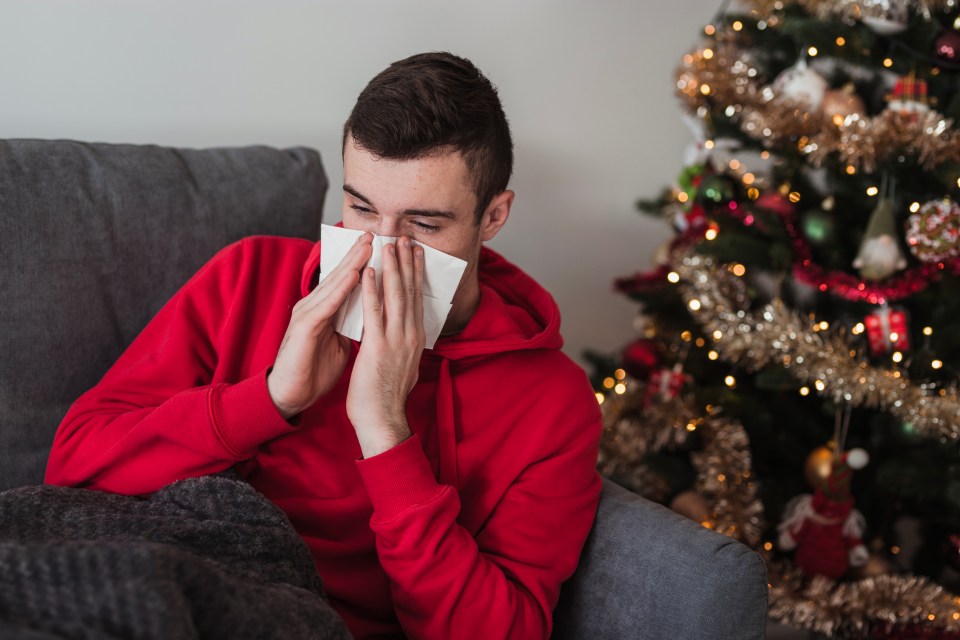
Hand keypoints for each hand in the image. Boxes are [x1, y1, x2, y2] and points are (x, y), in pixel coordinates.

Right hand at [267, 232, 372, 418]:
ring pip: (334, 284)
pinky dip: (341, 290)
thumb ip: (352, 325)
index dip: (363, 263)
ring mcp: (308, 314)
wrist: (292, 395)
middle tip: (375, 233)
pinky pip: (326, 304)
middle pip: (340, 275)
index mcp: (325, 310)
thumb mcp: (340, 342)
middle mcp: (315, 306)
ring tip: (368, 246)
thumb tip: (371, 316)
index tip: (383, 248)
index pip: (346, 281)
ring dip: (352, 264)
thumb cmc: (314, 369)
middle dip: (358, 254)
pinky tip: (354, 276)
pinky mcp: (304, 327)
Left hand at [347, 237, 425, 456]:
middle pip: (410, 291)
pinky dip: (371, 289)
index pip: (417, 299)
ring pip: (396, 296)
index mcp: (415, 338)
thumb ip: (404, 347)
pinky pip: (375, 312)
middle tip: (405, 238)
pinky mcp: (378, 346)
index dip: (416, 273)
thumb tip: (407, 336)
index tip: (414, 252)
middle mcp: (410, 335)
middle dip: (407, 262)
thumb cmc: (387, 398)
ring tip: (389, 244)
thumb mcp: (404, 366)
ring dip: (392, 267)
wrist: (383, 420)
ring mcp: (396, 339)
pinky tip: (368, 271)